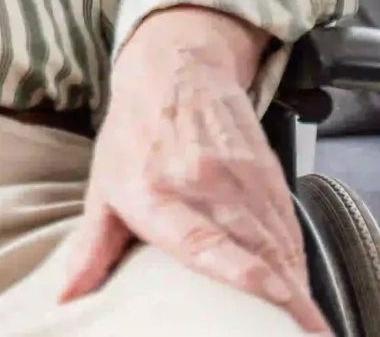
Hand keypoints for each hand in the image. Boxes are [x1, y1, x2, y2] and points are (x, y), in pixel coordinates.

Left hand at [60, 6, 323, 332]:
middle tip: (305, 335)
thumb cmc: (134, 134)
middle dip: (284, 297)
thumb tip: (66, 296)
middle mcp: (202, 184)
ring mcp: (239, 176)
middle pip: (253, 247)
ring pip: (277, 238)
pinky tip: (305, 286)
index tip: (273, 296)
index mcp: (154, 193)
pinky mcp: (265, 170)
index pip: (204, 239)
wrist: (176, 69)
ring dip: (299, 284)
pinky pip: (287, 222)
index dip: (241, 270)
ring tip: (313, 326)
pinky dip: (298, 257)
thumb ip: (92, 248)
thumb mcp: (103, 188)